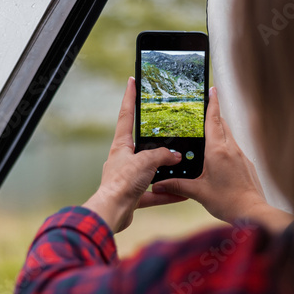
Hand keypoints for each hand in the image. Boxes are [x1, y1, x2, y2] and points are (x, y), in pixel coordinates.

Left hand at [82, 78, 186, 232]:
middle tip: (170, 133)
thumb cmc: (121, 183)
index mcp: (121, 146)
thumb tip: (174, 157)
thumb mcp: (145, 162)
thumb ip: (162, 156)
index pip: (126, 115)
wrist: (112, 211)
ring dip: (164, 171)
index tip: (132, 81)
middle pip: (142, 145)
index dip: (129, 97)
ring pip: (150, 170)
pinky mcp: (133, 195)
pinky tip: (181, 195)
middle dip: (156, 142)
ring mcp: (128, 177)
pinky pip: (154, 193)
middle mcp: (124, 160)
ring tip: (181, 168)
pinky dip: (166, 194)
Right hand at [152, 88, 293, 232]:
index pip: (214, 120)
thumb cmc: (227, 202)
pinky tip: (217, 158)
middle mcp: (231, 149)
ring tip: (206, 135)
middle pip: (222, 124)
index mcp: (218, 151)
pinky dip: (225, 146)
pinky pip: (234, 148)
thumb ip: (177, 185)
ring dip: (219, 131)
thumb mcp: (198, 193)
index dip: (212, 103)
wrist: (252, 212)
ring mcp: (241, 156)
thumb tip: (158, 185)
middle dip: (213, 115)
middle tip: (203, 109)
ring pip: (229, 136)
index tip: (212, 90)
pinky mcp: (246, 164)